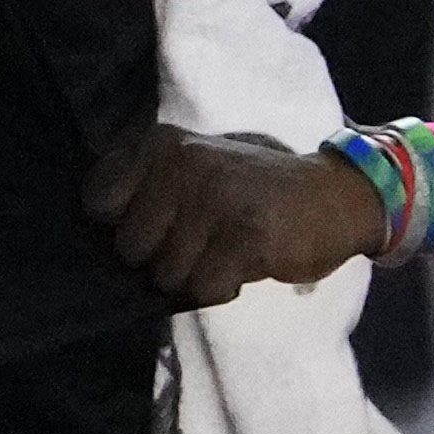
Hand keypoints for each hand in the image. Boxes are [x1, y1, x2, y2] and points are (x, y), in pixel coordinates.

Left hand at [85, 122, 391, 306]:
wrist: (337, 195)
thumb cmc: (251, 194)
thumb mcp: (192, 173)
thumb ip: (144, 194)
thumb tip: (96, 247)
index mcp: (161, 145)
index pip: (97, 202)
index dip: (123, 228)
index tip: (157, 227)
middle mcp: (182, 164)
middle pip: (130, 247)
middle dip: (162, 260)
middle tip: (202, 243)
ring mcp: (215, 198)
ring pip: (166, 274)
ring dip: (195, 277)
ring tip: (225, 251)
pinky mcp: (246, 235)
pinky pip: (204, 288)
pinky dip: (221, 288)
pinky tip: (243, 265)